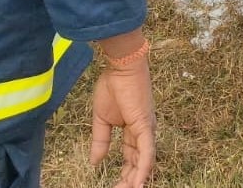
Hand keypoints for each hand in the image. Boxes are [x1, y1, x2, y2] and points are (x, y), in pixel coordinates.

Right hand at [90, 53, 154, 187]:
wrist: (120, 67)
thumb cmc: (112, 86)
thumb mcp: (101, 119)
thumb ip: (100, 141)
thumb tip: (95, 162)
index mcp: (133, 130)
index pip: (132, 158)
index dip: (126, 174)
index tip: (115, 186)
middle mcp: (143, 133)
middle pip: (139, 164)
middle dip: (130, 180)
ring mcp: (146, 130)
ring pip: (144, 162)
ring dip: (136, 179)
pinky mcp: (145, 126)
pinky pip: (147, 152)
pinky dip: (143, 169)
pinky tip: (138, 183)